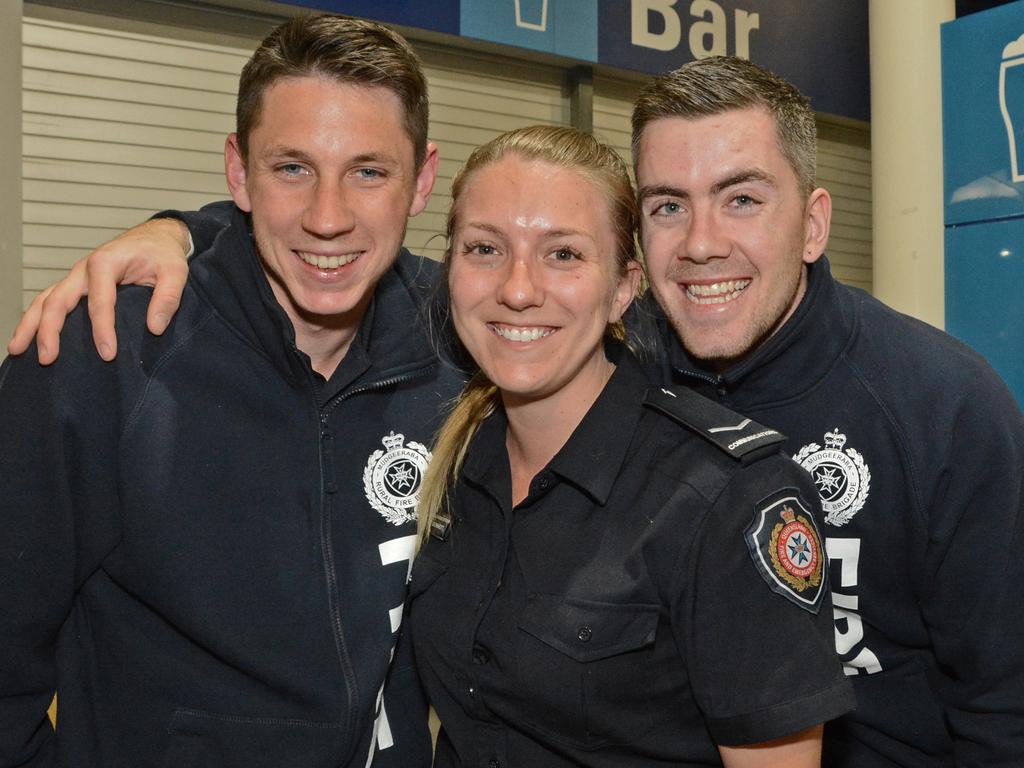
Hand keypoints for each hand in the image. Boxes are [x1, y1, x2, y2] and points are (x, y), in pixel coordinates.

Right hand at [7, 218, 190, 363]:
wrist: (155, 238)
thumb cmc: (163, 254)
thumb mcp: (175, 271)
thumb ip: (168, 298)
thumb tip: (154, 328)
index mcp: (106, 263)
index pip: (99, 302)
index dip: (102, 330)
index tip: (108, 355)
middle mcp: (84, 269)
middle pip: (58, 300)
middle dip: (50, 330)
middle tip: (48, 359)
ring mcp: (76, 277)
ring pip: (45, 300)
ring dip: (30, 325)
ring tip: (16, 351)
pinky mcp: (75, 285)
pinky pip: (49, 301)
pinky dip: (36, 319)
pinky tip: (27, 340)